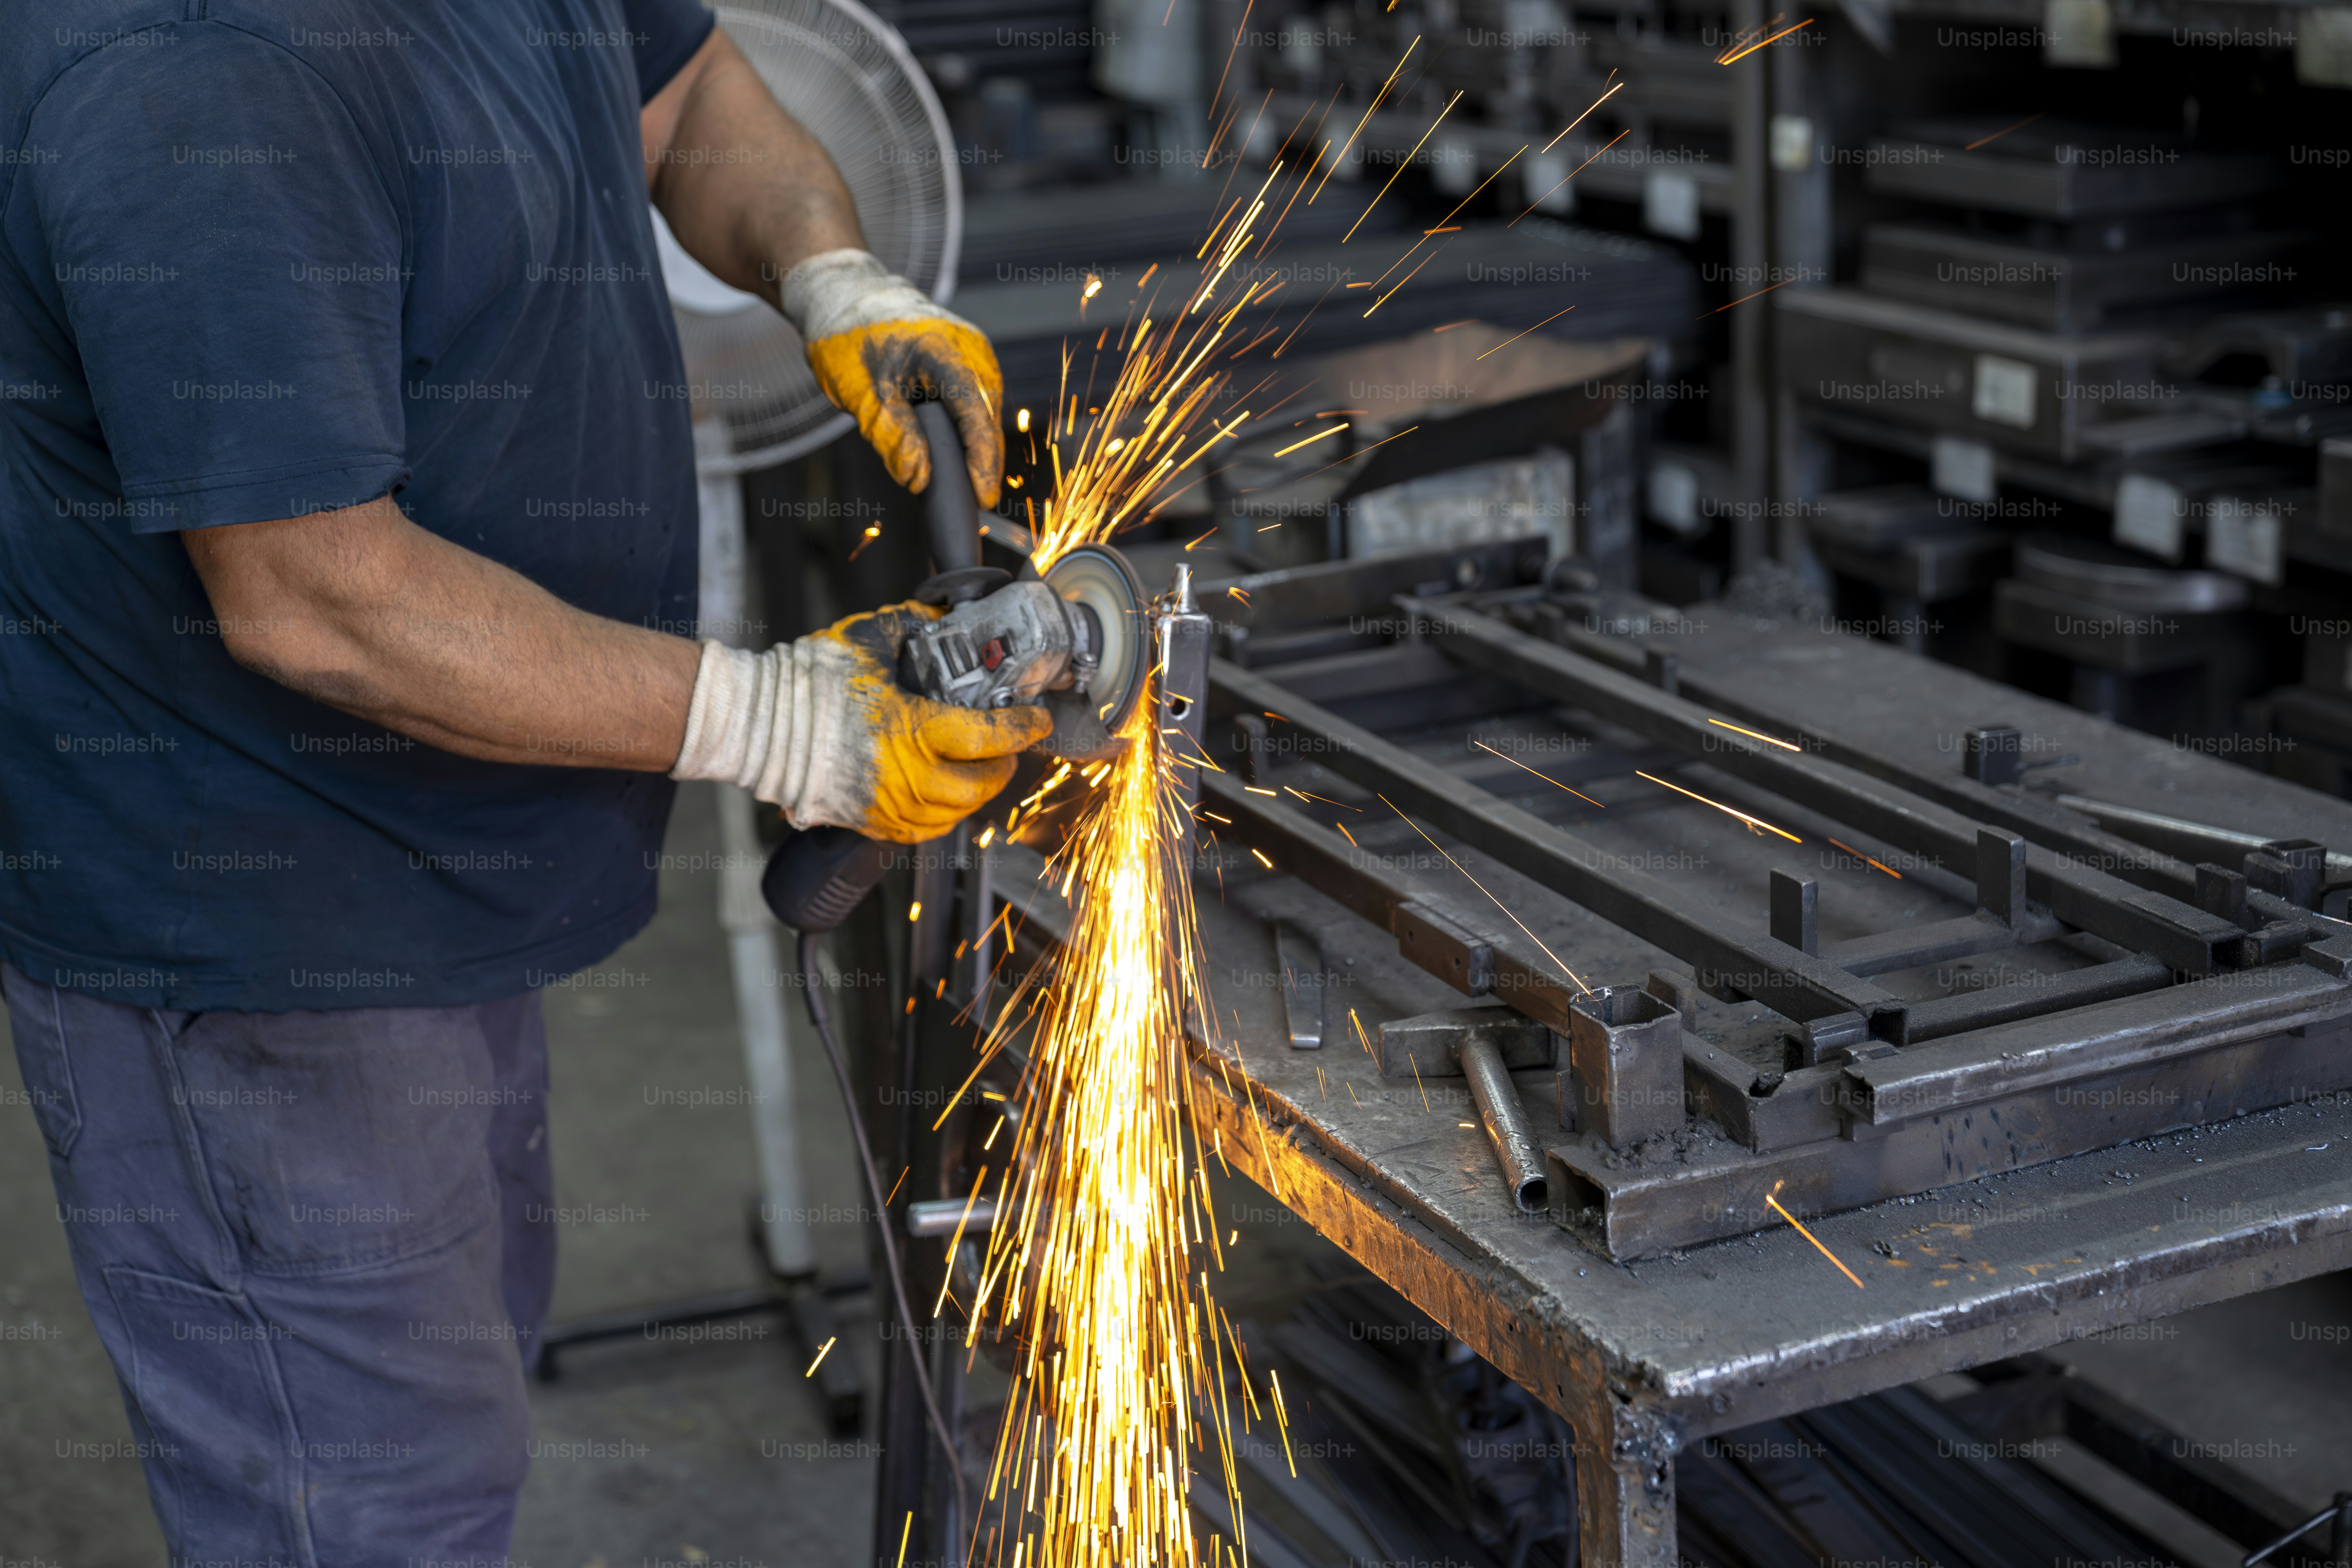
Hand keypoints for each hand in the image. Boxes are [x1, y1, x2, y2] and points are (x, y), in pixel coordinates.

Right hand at [669, 603, 1050, 842]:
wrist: (758, 725)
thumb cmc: (809, 683)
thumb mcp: (870, 640)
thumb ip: (915, 626)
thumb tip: (945, 616)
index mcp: (918, 733)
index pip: (993, 737)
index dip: (1024, 727)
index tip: (1037, 718)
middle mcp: (912, 779)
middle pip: (984, 784)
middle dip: (1004, 763)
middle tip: (1008, 743)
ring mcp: (892, 808)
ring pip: (959, 813)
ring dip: (976, 791)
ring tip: (979, 768)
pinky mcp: (873, 825)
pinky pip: (925, 830)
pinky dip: (944, 813)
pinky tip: (944, 792)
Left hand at [780, 250, 1003, 506]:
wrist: (846, 295)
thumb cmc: (848, 337)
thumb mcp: (862, 393)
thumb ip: (893, 437)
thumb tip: (919, 481)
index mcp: (943, 349)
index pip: (974, 413)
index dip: (981, 460)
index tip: (983, 497)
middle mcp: (969, 347)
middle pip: (987, 415)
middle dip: (983, 459)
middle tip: (974, 502)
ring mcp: (973, 351)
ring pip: (984, 410)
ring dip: (975, 444)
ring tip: (966, 482)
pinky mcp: (968, 359)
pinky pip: (975, 400)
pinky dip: (966, 427)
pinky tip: (956, 451)